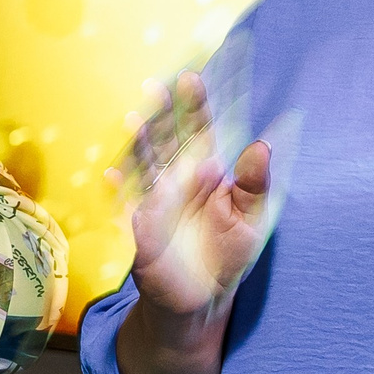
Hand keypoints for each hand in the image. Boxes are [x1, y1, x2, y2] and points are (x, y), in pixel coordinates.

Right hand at [116, 71, 274, 322]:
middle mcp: (179, 177)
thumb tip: (262, 146)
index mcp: (209, 169)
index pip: (203, 128)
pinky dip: (119, 188)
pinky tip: (111, 173)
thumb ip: (255, 184)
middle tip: (160, 85)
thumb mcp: (252, 219)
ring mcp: (157, 200)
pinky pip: (129, 204)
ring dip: (139, 144)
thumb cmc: (229, 253)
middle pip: (169, 138)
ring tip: (135, 121)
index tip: (194, 75)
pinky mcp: (144, 226)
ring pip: (146, 164)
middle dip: (164, 113)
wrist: (203, 298)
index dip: (198, 103)